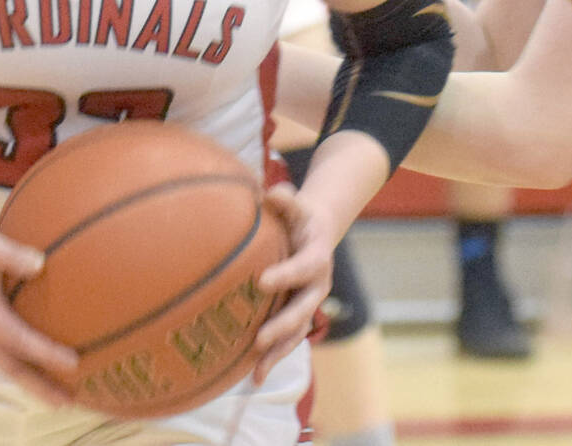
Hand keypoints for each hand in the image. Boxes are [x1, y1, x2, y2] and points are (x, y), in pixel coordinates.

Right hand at [0, 217, 78, 405]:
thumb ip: (14, 256)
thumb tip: (42, 264)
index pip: (21, 341)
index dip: (47, 353)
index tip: (73, 363)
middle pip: (13, 368)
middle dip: (40, 386)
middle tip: (67, 402)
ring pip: (7, 364)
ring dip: (32, 380)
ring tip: (57, 394)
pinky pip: (3, 352)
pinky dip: (22, 364)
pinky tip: (36, 363)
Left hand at [250, 185, 337, 383]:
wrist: (317, 233)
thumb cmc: (299, 217)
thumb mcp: (297, 204)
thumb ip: (285, 199)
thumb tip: (269, 193)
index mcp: (317, 256)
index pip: (305, 266)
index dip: (287, 274)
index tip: (262, 281)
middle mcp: (317, 285)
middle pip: (303, 309)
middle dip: (282, 326)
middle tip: (259, 338)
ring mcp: (308, 304)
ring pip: (297, 332)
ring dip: (278, 352)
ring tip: (257, 373)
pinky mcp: (297, 316)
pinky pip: (288, 340)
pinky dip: (272, 358)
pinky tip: (253, 377)